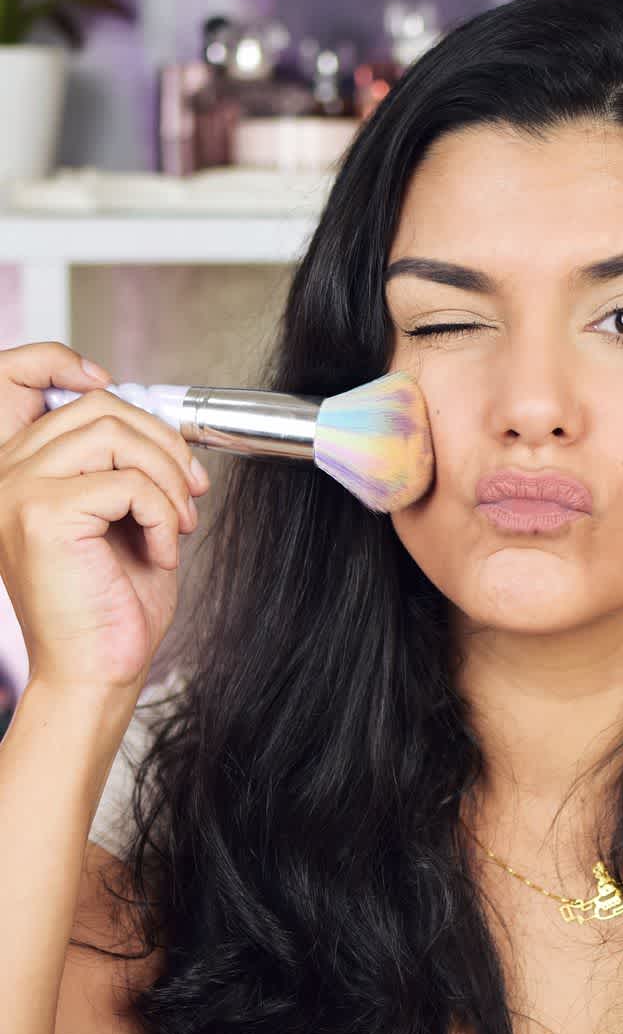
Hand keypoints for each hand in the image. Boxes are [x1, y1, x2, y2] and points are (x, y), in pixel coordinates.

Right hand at [0, 341, 209, 693]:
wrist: (96, 670)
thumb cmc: (111, 602)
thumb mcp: (120, 518)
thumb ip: (122, 465)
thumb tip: (160, 423)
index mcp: (18, 470)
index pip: (18, 376)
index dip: (64, 363)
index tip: (125, 396)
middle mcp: (6, 473)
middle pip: (97, 407)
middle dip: (163, 442)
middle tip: (193, 488)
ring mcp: (17, 491)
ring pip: (115, 435)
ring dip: (168, 478)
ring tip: (179, 522)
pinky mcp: (43, 514)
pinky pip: (129, 482)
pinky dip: (162, 514)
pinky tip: (163, 552)